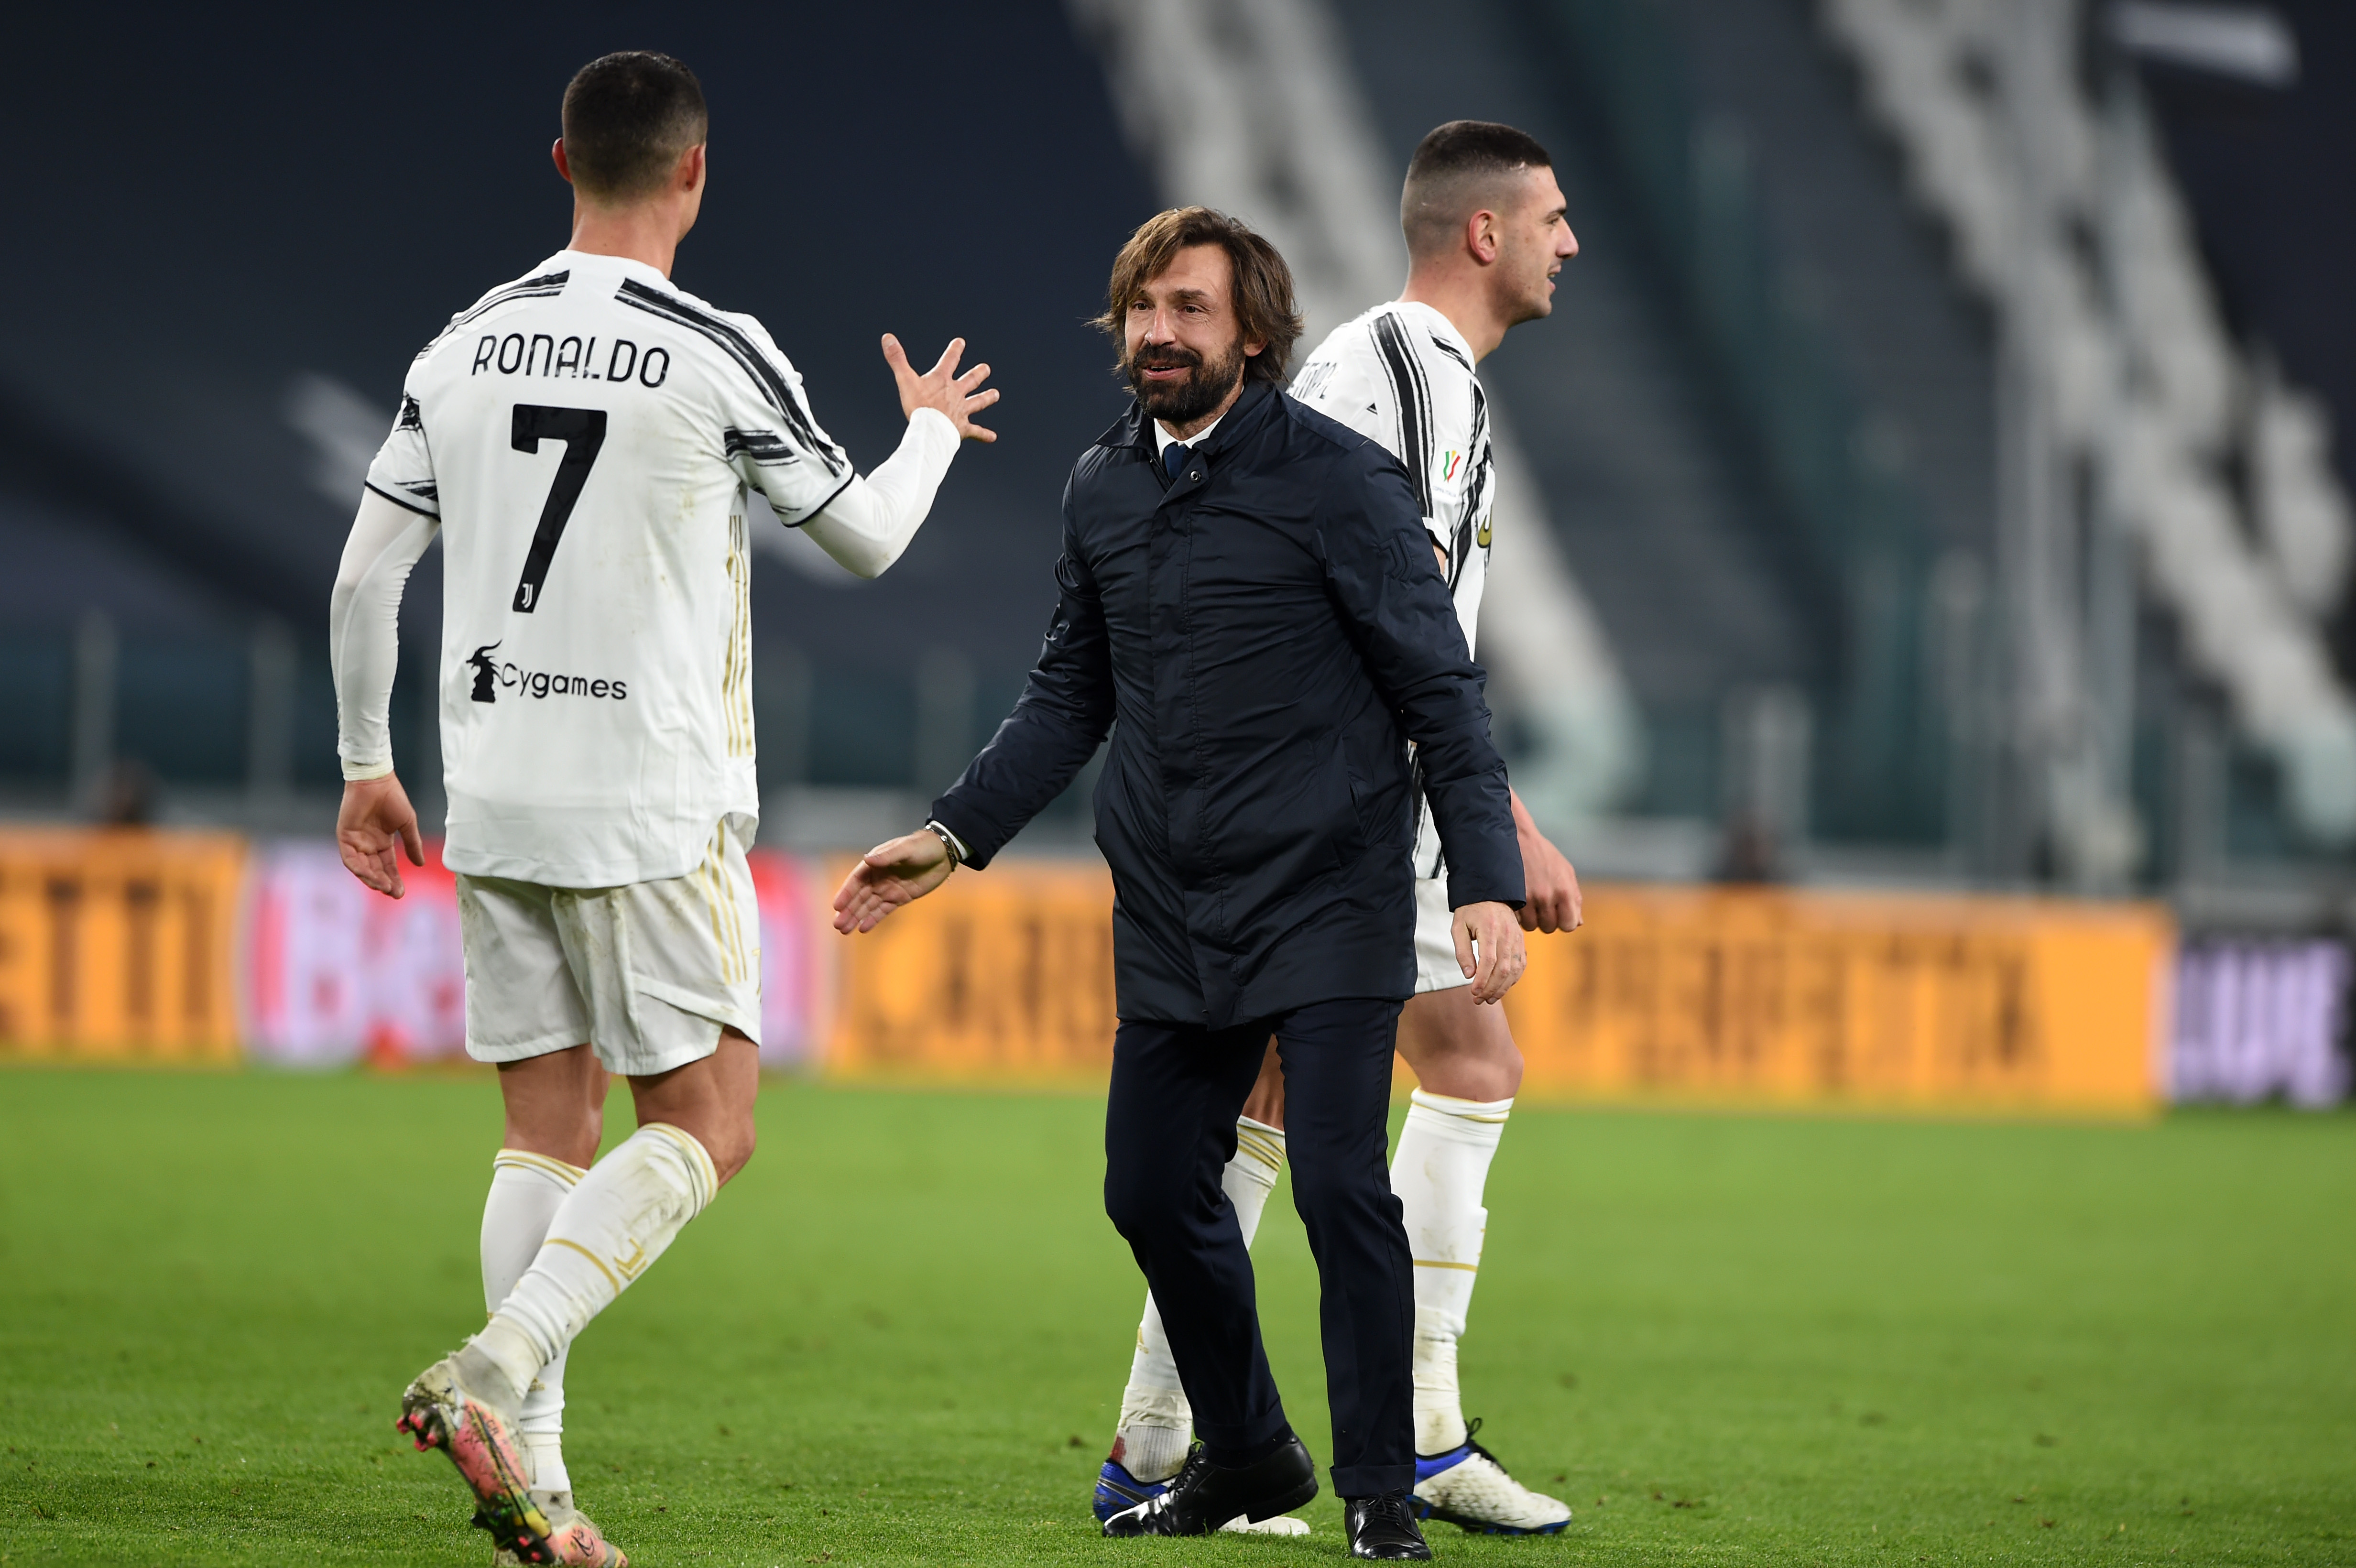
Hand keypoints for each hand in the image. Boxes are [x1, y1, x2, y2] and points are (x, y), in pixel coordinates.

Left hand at [337, 774, 424, 898]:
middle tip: (394, 893)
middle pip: (375, 870)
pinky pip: (350, 858)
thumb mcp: (407, 824)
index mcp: (382, 842)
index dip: (394, 879)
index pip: (388, 866)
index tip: (401, 892)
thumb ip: (412, 844)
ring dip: (372, 879)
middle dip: (383, 883)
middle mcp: (367, 845)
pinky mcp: (345, 836)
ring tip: (384, 886)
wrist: (377, 781)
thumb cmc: (393, 798)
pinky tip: (370, 875)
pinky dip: (358, 868)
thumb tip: (419, 864)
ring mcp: (355, 841)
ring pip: (361, 867)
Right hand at [833, 830, 954, 932]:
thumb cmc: (923, 846)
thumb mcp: (905, 849)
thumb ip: (887, 856)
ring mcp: (888, 888)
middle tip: (837, 925)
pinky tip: (863, 928)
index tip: (837, 906)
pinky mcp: (900, 897)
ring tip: (844, 930)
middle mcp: (878, 877)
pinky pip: (883, 910)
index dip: (846, 893)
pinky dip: (873, 919)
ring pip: (868, 906)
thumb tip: (867, 860)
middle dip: (848, 911)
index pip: (856, 881)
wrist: (943, 853)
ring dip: (856, 917)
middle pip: (859, 896)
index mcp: (875, 863)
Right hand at [883, 334, 998, 442]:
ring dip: (987, 398)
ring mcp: (961, 411)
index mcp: (942, 380)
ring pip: (978, 402)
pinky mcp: (962, 428)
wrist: (931, 429)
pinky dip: (984, 434)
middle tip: (986, 368)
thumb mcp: (905, 379)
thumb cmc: (918, 406)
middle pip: (971, 380)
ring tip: (996, 394)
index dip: (955, 350)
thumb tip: (887, 337)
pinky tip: (992, 437)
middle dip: (978, 373)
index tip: (961, 342)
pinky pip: (975, 431)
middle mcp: (955, 393)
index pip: (950, 360)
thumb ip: (897, 359)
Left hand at [1451, 900, 1526, 1004]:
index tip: (1473, 992)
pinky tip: (1502, 987)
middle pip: (1503, 969)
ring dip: (1502, 988)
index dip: (1482, 980)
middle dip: (1491, 988)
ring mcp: (1517, 938)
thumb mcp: (1458, 927)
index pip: (1488, 960)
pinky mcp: (1521, 942)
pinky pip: (1521, 965)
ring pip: (1514, 970)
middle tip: (1478, 1000)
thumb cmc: (1471, 911)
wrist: (1491, 894)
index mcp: (1489, 929)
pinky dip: (1513, 979)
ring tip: (1489, 999)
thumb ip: (1462, 951)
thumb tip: (1469, 975)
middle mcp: (1506, 934)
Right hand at [1510, 787, 1581, 932]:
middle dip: (1547, 920)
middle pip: (1549, 927)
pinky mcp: (1513, 897)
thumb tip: (1577, 922)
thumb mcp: (1565, 871)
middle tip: (1542, 907)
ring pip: (1532, 926)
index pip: (1569, 925)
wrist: (1518, 839)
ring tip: (1530, 904)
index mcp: (1565, 891)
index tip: (1558, 915)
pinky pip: (1518, 919)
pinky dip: (1519, 915)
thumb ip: (1574, 897)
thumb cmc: (1544, 854)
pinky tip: (1520, 903)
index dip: (1564, 922)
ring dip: (1531, 919)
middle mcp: (1548, 896)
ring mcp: (1529, 898)